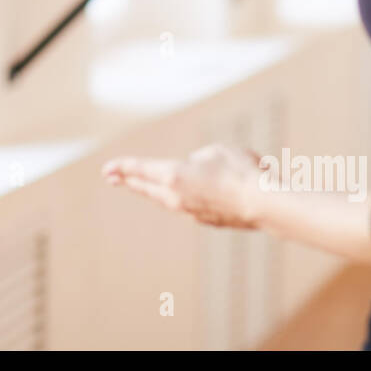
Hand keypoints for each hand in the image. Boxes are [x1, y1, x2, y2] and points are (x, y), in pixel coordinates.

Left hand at [101, 143, 263, 228]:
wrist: (264, 203)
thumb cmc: (240, 170)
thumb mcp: (217, 150)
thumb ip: (200, 158)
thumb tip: (195, 170)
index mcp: (173, 175)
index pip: (141, 169)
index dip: (122, 167)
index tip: (106, 170)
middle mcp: (176, 197)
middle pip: (146, 188)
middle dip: (128, 181)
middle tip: (113, 178)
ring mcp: (189, 212)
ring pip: (163, 200)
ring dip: (151, 191)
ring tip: (141, 185)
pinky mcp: (205, 220)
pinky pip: (185, 207)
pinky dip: (178, 199)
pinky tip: (183, 195)